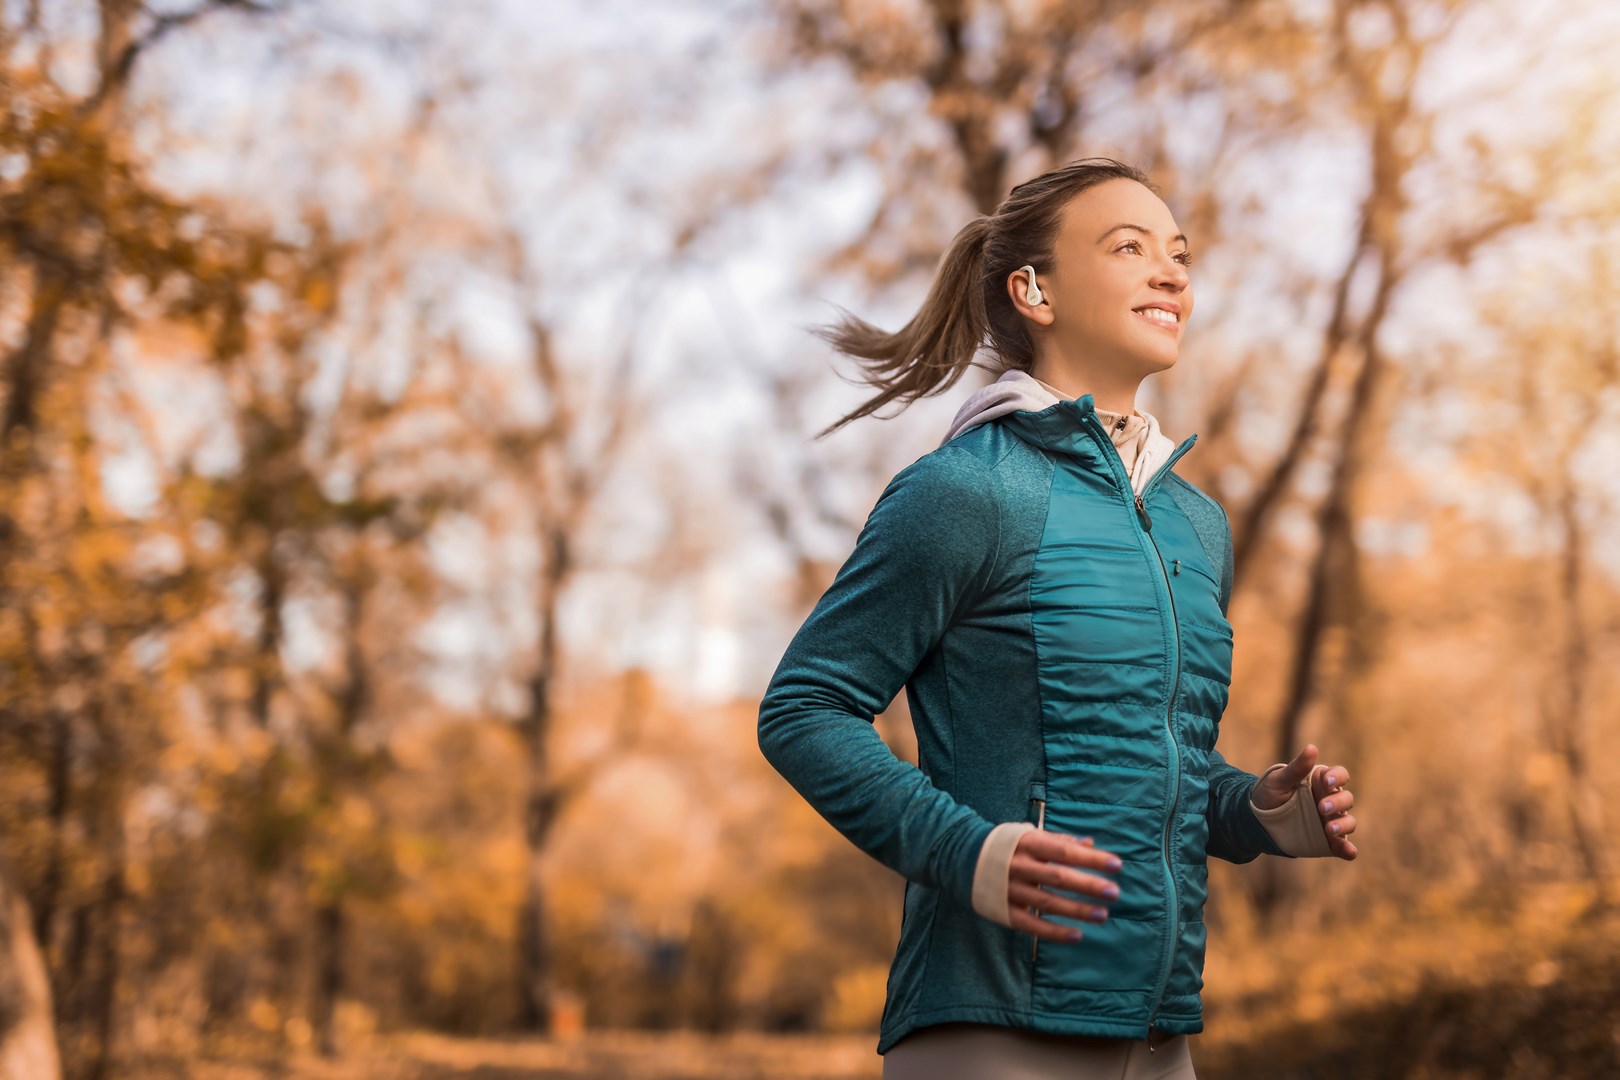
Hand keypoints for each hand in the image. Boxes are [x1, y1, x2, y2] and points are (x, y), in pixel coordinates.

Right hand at [1007, 829, 1122, 942]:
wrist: (961, 856)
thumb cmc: (1005, 845)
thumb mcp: (1029, 835)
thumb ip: (1059, 841)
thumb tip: (1090, 843)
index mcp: (1028, 843)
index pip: (1065, 851)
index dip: (1091, 858)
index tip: (1116, 865)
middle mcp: (1019, 866)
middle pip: (1058, 877)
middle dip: (1088, 885)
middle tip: (1114, 893)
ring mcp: (1011, 890)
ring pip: (1047, 903)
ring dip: (1076, 910)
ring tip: (1102, 915)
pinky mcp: (1004, 911)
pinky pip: (1032, 925)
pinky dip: (1054, 932)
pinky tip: (1077, 935)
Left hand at [1252, 742, 1357, 859]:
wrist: (1257, 820)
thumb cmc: (1270, 793)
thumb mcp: (1279, 780)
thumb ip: (1297, 767)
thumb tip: (1312, 747)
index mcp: (1321, 782)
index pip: (1339, 775)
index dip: (1337, 776)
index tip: (1326, 781)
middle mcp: (1330, 800)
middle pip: (1346, 799)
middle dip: (1338, 802)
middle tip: (1322, 807)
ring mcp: (1330, 821)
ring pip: (1348, 821)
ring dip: (1344, 825)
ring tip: (1329, 829)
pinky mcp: (1327, 841)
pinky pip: (1343, 846)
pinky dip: (1348, 849)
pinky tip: (1349, 852)